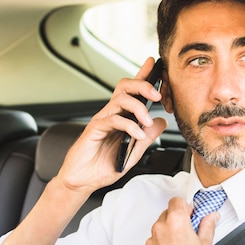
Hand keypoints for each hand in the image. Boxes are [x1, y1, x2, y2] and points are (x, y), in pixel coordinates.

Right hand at [56, 57, 166, 194]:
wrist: (83, 181)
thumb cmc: (103, 166)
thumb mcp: (133, 153)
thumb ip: (147, 137)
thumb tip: (161, 122)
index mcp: (120, 117)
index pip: (132, 92)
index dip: (142, 75)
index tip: (153, 63)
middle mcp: (111, 115)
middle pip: (125, 87)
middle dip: (143, 85)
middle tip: (157, 94)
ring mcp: (102, 121)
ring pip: (120, 100)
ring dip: (138, 108)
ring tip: (146, 122)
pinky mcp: (94, 130)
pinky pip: (113, 120)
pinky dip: (129, 126)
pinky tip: (137, 135)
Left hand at [145, 197, 218, 244]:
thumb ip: (207, 226)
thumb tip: (211, 217)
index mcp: (176, 223)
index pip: (176, 201)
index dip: (185, 206)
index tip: (190, 213)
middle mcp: (160, 230)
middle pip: (167, 213)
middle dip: (177, 219)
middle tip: (189, 230)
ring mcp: (152, 242)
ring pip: (159, 228)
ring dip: (169, 231)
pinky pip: (155, 242)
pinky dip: (162, 244)